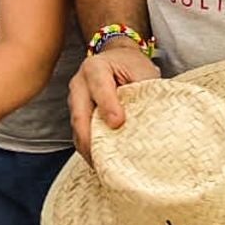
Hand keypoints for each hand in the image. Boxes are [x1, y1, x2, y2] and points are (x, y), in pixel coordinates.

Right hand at [68, 44, 161, 161]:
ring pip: (77, 127)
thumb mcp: (142, 70)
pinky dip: (88, 147)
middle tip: (102, 158)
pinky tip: (99, 161)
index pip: (99, 88)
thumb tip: (150, 119)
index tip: (118, 123)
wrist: (118, 59)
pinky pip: (79, 133)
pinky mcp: (78, 113)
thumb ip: (142, 90)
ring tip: (101, 166)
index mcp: (95, 68)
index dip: (108, 106)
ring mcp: (75, 100)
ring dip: (87, 147)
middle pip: (79, 114)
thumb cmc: (132, 66)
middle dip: (89, 138)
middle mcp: (79, 84)